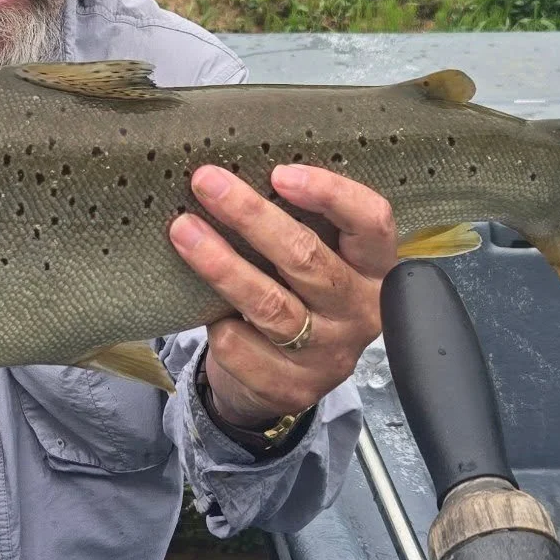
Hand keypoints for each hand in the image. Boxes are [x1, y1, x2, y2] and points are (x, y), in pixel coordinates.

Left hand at [168, 163, 395, 425]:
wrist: (279, 379)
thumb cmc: (294, 297)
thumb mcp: (312, 261)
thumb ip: (298, 225)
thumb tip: (235, 174)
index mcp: (375, 270)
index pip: (371, 223)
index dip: (330, 194)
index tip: (279, 173)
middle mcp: (359, 313)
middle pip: (308, 259)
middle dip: (252, 216)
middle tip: (208, 184)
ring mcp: (329, 355)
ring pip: (270, 304)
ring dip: (222, 264)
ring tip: (184, 230)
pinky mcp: (292, 387)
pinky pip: (242, 346)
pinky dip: (218, 325)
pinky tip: (203, 309)